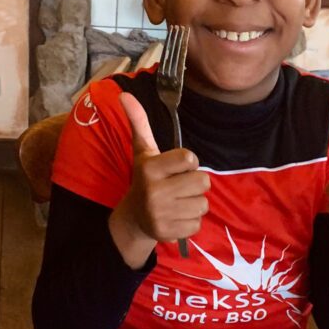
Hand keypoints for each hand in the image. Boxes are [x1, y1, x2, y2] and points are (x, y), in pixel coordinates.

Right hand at [108, 93, 209, 268]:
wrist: (134, 218)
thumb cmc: (145, 178)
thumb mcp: (143, 151)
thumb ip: (138, 122)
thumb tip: (125, 94)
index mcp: (150, 168)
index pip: (190, 159)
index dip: (188, 162)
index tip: (176, 167)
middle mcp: (154, 192)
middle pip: (202, 182)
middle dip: (195, 183)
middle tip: (178, 186)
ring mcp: (161, 215)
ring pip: (203, 204)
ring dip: (194, 202)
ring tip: (177, 201)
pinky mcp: (168, 233)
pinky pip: (198, 223)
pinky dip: (191, 221)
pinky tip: (176, 217)